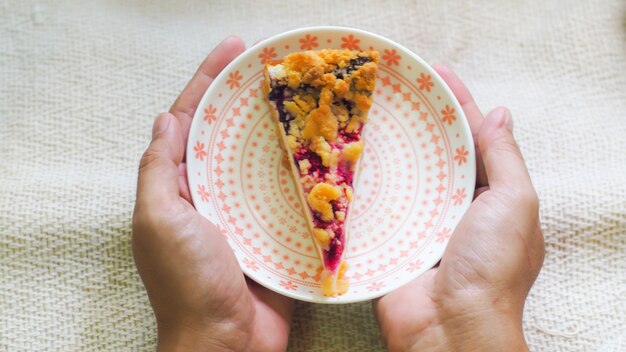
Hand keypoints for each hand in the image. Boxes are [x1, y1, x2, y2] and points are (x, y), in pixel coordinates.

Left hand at [132, 37, 292, 351]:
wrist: (227, 345)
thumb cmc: (187, 285)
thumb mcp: (159, 221)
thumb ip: (158, 170)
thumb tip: (166, 120)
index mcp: (178, 187)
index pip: (190, 120)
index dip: (208, 81)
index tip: (234, 49)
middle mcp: (210, 194)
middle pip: (228, 133)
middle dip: (247, 98)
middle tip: (276, 67)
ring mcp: (245, 212)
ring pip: (261, 159)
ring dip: (278, 129)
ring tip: (304, 97)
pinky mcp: (274, 231)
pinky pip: (288, 192)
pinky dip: (302, 170)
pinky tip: (321, 150)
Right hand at [373, 65, 544, 351]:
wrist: (450, 328)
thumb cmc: (491, 267)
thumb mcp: (515, 202)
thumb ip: (505, 158)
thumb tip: (499, 113)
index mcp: (491, 196)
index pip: (474, 137)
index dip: (458, 103)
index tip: (435, 73)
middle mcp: (456, 206)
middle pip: (437, 152)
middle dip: (420, 120)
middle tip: (393, 89)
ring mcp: (422, 223)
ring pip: (406, 174)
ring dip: (391, 147)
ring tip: (366, 113)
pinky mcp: (393, 239)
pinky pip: (380, 203)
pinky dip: (368, 182)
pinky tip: (349, 158)